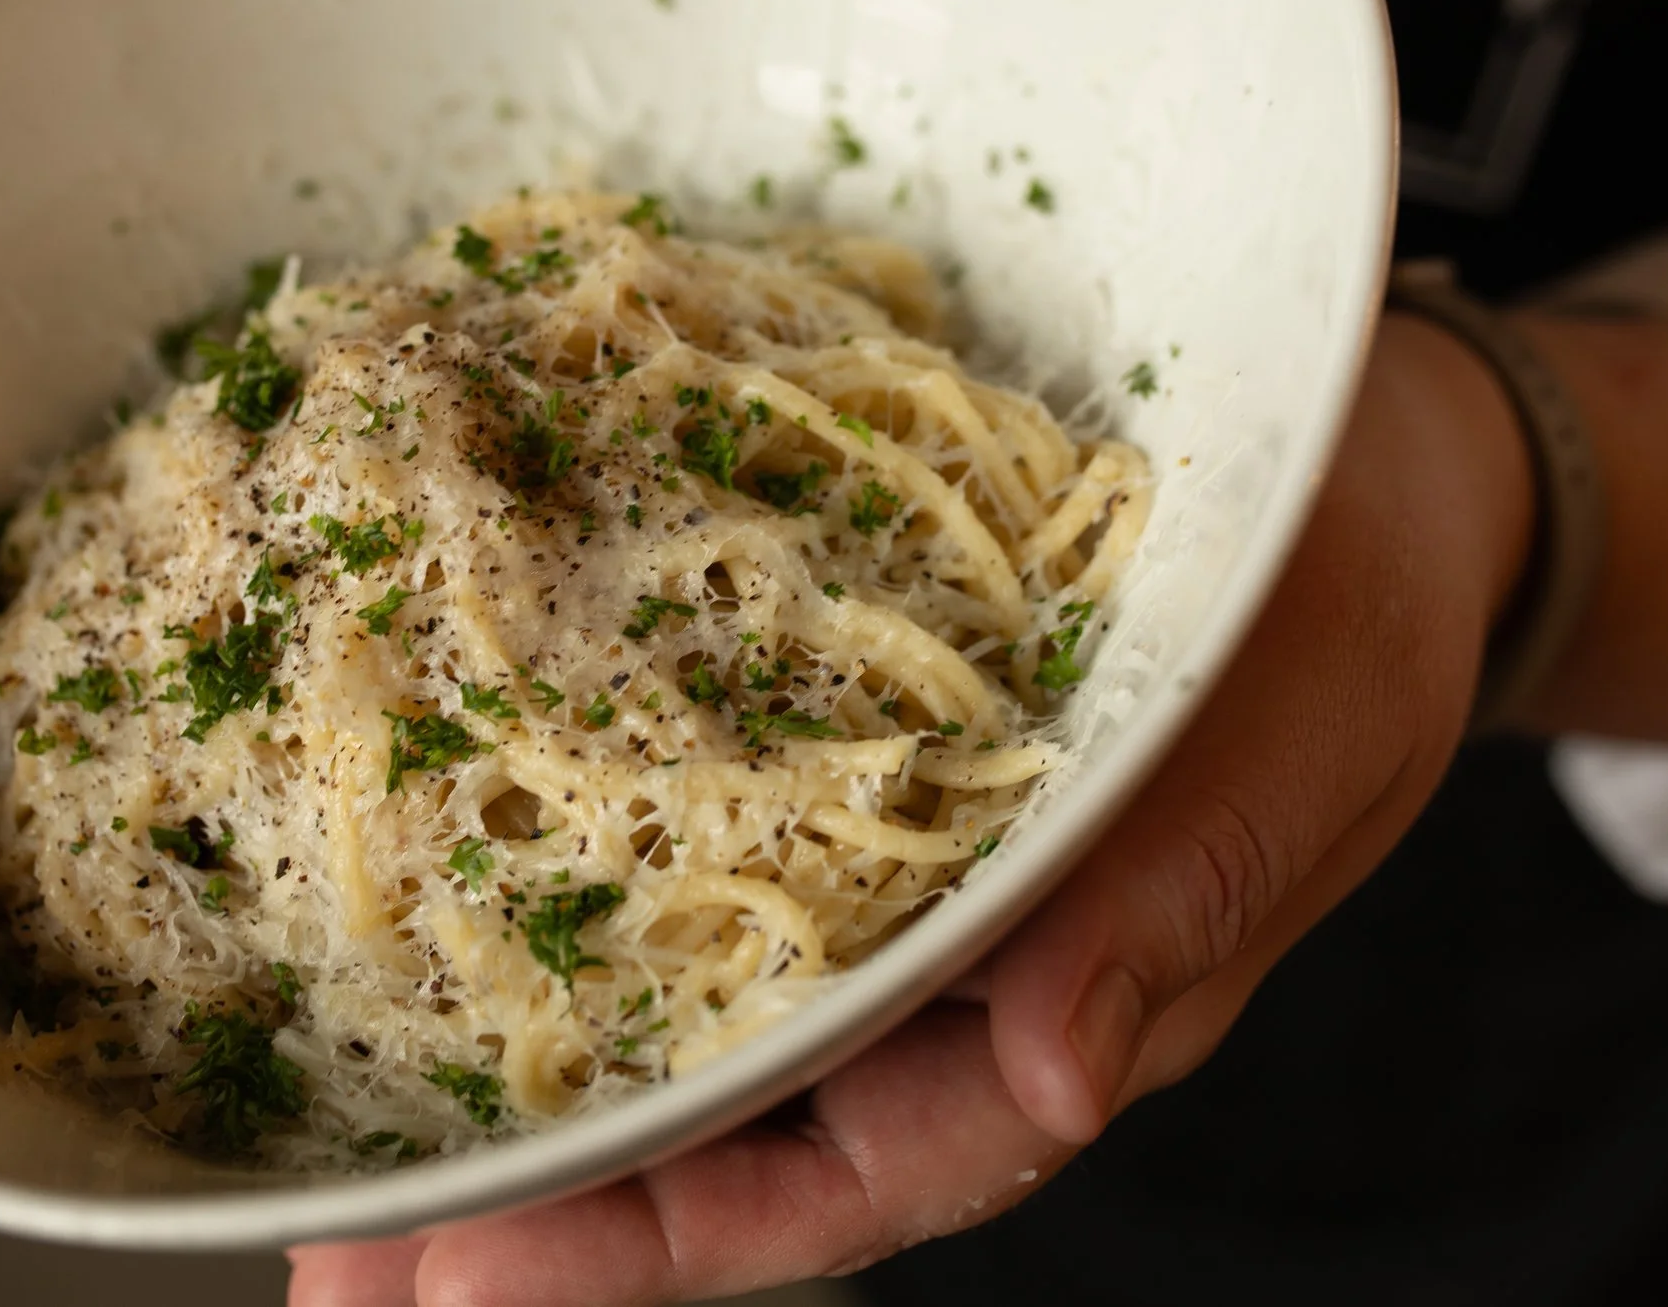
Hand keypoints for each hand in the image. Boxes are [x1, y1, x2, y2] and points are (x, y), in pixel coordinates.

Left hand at [290, 314, 1534, 1306]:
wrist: (1342, 445)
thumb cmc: (1345, 601)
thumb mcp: (1298, 752)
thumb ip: (1178, 910)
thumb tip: (1056, 1069)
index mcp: (1053, 1011)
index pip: (855, 1179)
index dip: (669, 1243)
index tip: (484, 1284)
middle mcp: (932, 969)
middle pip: (721, 1129)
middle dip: (535, 1209)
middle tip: (339, 1267)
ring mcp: (865, 865)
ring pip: (675, 1009)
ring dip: (507, 1076)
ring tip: (322, 1144)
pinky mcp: (816, 739)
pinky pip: (675, 830)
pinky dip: (554, 877)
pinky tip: (424, 884)